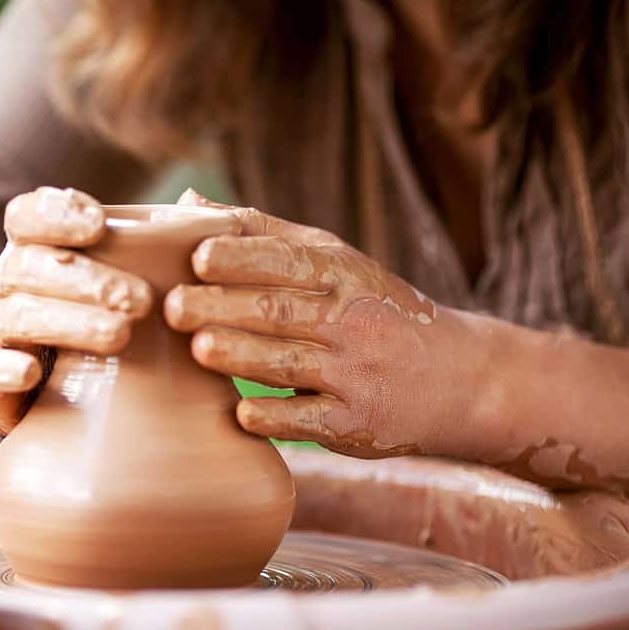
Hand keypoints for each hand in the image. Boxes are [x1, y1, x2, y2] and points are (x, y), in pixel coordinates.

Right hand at [0, 187, 151, 434]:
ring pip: (17, 315)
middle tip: (143, 300)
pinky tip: (32, 373)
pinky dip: (5, 368)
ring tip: (120, 336)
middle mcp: (7, 282)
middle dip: (88, 279)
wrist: (49, 394)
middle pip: (28, 265)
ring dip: (69, 322)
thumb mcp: (123, 281)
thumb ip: (158, 246)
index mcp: (35, 248)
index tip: (98, 223)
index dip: (57, 213)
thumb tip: (201, 206)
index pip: (27, 215)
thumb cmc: (98, 322)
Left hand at [165, 197, 474, 457]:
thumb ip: (259, 233)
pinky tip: (241, 414)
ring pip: (291, 363)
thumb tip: (187, 205)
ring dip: (243, 357)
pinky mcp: (355, 424)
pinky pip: (311, 421)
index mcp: (342, 273)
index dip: (243, 258)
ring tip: (198, 349)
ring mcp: (356, 374)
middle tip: (172, 307)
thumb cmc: (371, 307)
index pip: (289, 260)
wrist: (456, 376)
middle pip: (280, 310)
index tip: (197, 258)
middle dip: (224, 308)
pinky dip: (277, 417)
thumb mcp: (331, 260)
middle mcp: (352, 320)